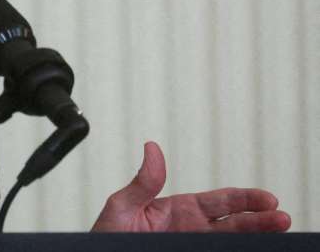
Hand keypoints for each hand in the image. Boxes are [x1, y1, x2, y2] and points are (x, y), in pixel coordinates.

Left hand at [92, 141, 290, 232]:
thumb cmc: (106, 236)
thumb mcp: (121, 206)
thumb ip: (142, 182)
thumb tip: (151, 148)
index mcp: (178, 209)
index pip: (220, 202)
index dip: (245, 200)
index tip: (268, 199)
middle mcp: (191, 229)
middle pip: (235, 223)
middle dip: (260, 219)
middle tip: (282, 218)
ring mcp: (193, 246)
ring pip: (232, 242)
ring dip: (257, 237)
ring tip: (279, 232)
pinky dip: (239, 251)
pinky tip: (255, 248)